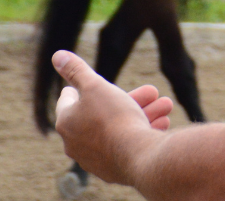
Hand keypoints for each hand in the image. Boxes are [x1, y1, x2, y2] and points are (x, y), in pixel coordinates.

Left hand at [53, 50, 168, 184]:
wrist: (134, 155)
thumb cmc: (113, 116)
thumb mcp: (96, 85)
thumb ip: (77, 71)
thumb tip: (58, 55)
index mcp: (67, 121)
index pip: (69, 99)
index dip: (83, 87)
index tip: (93, 82)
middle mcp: (76, 142)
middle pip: (104, 112)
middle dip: (132, 99)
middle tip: (153, 90)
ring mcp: (94, 157)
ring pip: (121, 128)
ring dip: (146, 113)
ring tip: (166, 105)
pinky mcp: (112, 168)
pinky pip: (128, 144)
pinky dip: (144, 132)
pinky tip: (163, 123)